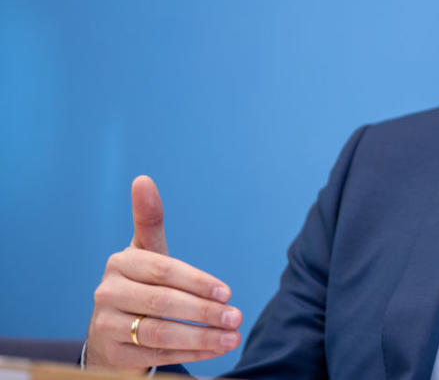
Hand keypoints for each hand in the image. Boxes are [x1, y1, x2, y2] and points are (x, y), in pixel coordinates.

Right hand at [85, 175, 242, 370]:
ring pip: (159, 332)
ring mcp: (105, 325)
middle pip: (162, 303)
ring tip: (232, 337)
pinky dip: (190, 353)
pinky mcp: (111, 354)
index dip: (197, 282)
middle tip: (237, 317)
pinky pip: (156, 355)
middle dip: (204, 312)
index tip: (227, 292)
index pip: (164, 271)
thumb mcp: (146, 252)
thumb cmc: (140, 283)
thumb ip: (149, 220)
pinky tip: (217, 349)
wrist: (110, 331)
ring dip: (201, 337)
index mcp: (120, 263)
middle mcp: (107, 293)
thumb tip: (143, 179)